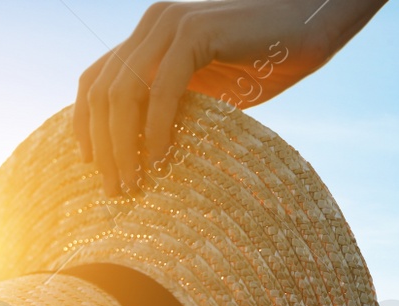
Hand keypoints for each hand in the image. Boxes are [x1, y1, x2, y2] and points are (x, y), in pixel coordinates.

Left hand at [73, 0, 387, 194]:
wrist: (313, 24)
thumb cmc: (264, 61)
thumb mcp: (204, 90)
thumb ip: (168, 107)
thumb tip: (136, 158)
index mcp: (146, 36)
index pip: (94, 82)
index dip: (84, 125)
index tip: (90, 166)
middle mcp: (151, 25)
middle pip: (103, 92)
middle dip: (103, 147)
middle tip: (114, 189)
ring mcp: (170, 24)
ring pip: (124, 92)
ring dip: (123, 145)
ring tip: (133, 182)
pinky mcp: (196, 32)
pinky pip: (162, 88)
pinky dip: (157, 127)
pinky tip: (162, 159)